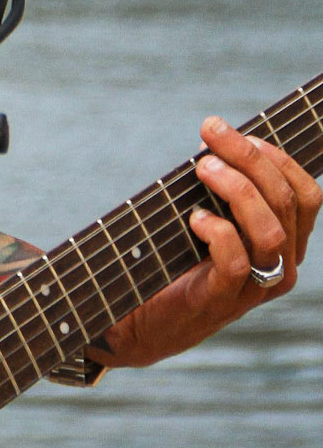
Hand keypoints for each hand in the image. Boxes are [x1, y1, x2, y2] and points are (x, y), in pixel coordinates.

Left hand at [93, 114, 321, 368]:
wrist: (141, 316)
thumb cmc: (178, 254)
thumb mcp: (209, 209)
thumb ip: (222, 182)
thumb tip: (216, 137)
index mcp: (285, 241)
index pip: (307, 195)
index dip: (280, 158)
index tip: (243, 131)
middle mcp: (280, 266)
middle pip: (285, 203)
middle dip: (249, 157)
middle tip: (210, 132)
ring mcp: (254, 289)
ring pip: (271, 233)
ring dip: (237, 189)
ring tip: (203, 168)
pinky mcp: (221, 301)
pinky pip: (237, 262)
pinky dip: (217, 231)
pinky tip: (193, 217)